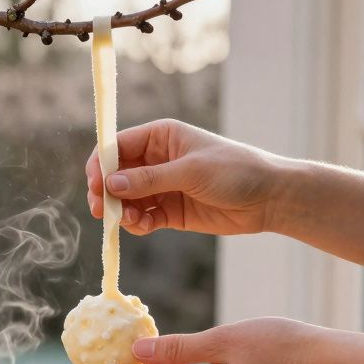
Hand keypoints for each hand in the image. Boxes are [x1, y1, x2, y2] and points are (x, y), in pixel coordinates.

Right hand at [85, 119, 296, 236]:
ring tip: (130, 221)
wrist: (269, 198)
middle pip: (116, 175)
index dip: (101, 165)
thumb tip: (111, 186)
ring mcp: (162, 186)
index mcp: (160, 137)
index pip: (117, 146)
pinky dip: (137, 224)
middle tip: (101, 211)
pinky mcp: (170, 211)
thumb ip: (149, 179)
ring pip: (127, 199)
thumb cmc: (235, 171)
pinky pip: (143, 217)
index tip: (94, 186)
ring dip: (122, 212)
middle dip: (106, 193)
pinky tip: (143, 226)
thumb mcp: (191, 171)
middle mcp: (156, 160)